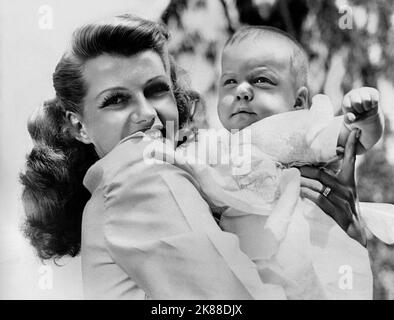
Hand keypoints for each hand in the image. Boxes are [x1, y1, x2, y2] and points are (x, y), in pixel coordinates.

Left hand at [298, 129, 366, 245]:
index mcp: (349, 180)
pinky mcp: (337, 211)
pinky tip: (296, 190)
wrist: (357, 230)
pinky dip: (305, 193)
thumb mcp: (342, 190)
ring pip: (317, 185)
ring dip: (300, 181)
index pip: (351, 159)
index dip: (352, 146)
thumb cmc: (345, 206)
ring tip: (288, 176)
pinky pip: (317, 199)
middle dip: (304, 169)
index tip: (354, 131)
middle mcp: (346, 188)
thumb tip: (311, 169)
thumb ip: (331, 179)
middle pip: (322, 173)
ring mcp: (342, 200)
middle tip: (289, 164)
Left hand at [342, 87, 378, 122]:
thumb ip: (348, 119)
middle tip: (360, 110)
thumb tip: (352, 117)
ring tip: (366, 108)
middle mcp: (354, 93)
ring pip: (366, 100)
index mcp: (346, 99)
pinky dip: (374, 105)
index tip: (353, 112)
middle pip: (357, 102)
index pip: (348, 106)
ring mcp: (363, 90)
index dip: (352, 112)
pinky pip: (375, 99)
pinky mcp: (373, 91)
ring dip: (367, 107)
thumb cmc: (356, 115)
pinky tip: (372, 105)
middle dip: (360, 110)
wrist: (368, 112)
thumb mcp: (350, 120)